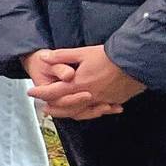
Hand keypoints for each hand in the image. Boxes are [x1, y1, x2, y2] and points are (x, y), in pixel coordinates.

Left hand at [27, 45, 144, 119]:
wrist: (135, 62)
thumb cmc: (108, 56)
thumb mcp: (83, 53)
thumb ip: (62, 56)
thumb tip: (44, 58)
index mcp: (78, 84)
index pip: (54, 92)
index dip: (40, 93)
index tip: (31, 92)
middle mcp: (88, 96)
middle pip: (66, 107)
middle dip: (53, 108)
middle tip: (44, 106)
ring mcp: (102, 100)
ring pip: (81, 112)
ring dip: (69, 113)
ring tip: (62, 111)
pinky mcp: (113, 101)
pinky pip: (98, 111)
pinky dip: (89, 113)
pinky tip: (87, 110)